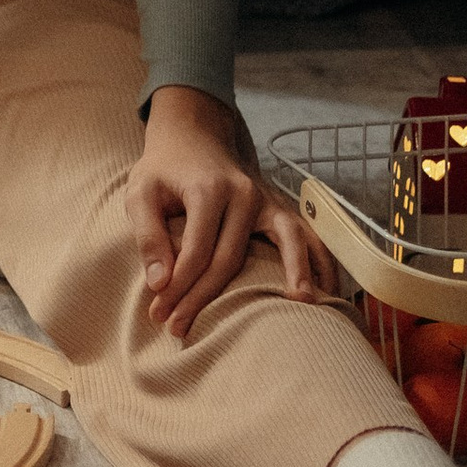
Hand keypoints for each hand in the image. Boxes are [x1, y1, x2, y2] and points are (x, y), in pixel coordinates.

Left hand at [125, 86, 337, 341]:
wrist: (193, 136)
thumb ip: (147, 235)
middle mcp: (244, 194)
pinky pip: (306, 236)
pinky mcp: (279, 208)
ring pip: (285, 244)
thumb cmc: (163, 170)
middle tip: (180, 329)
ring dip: (293, 276)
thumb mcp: (140, 193)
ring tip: (298, 308)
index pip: (196, 251)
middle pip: (229, 259)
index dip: (178, 287)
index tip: (159, 313)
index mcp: (208, 190)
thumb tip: (159, 283)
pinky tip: (326, 291)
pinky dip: (320, 262)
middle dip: (204, 298)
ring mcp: (267, 200)